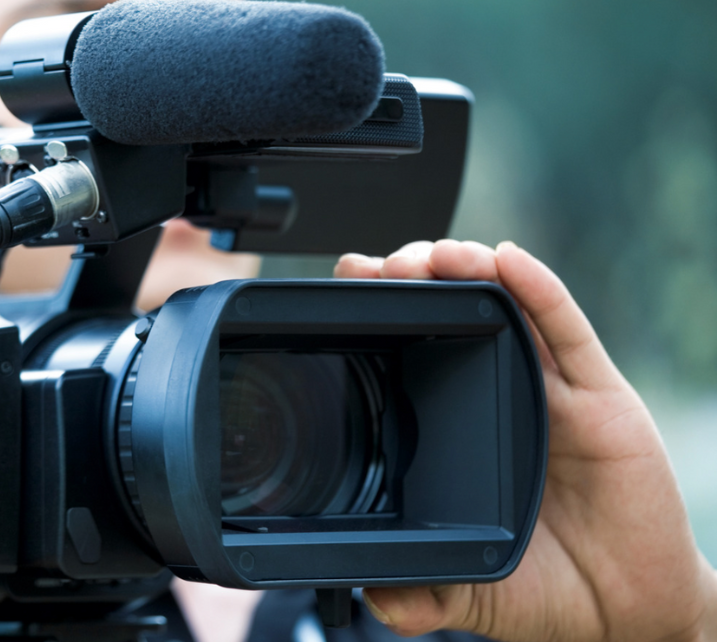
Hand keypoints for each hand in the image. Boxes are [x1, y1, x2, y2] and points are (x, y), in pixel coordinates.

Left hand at [337, 240, 716, 641]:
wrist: (628, 616)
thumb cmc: (547, 591)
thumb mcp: (468, 593)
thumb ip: (420, 593)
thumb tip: (369, 598)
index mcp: (459, 430)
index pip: (410, 352)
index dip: (377, 315)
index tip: (344, 286)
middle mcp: (501, 397)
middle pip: (453, 314)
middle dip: (414, 278)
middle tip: (380, 266)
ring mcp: (550, 392)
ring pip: (505, 309)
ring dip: (468, 270)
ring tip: (433, 254)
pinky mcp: (600, 397)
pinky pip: (566, 333)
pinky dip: (538, 292)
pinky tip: (507, 263)